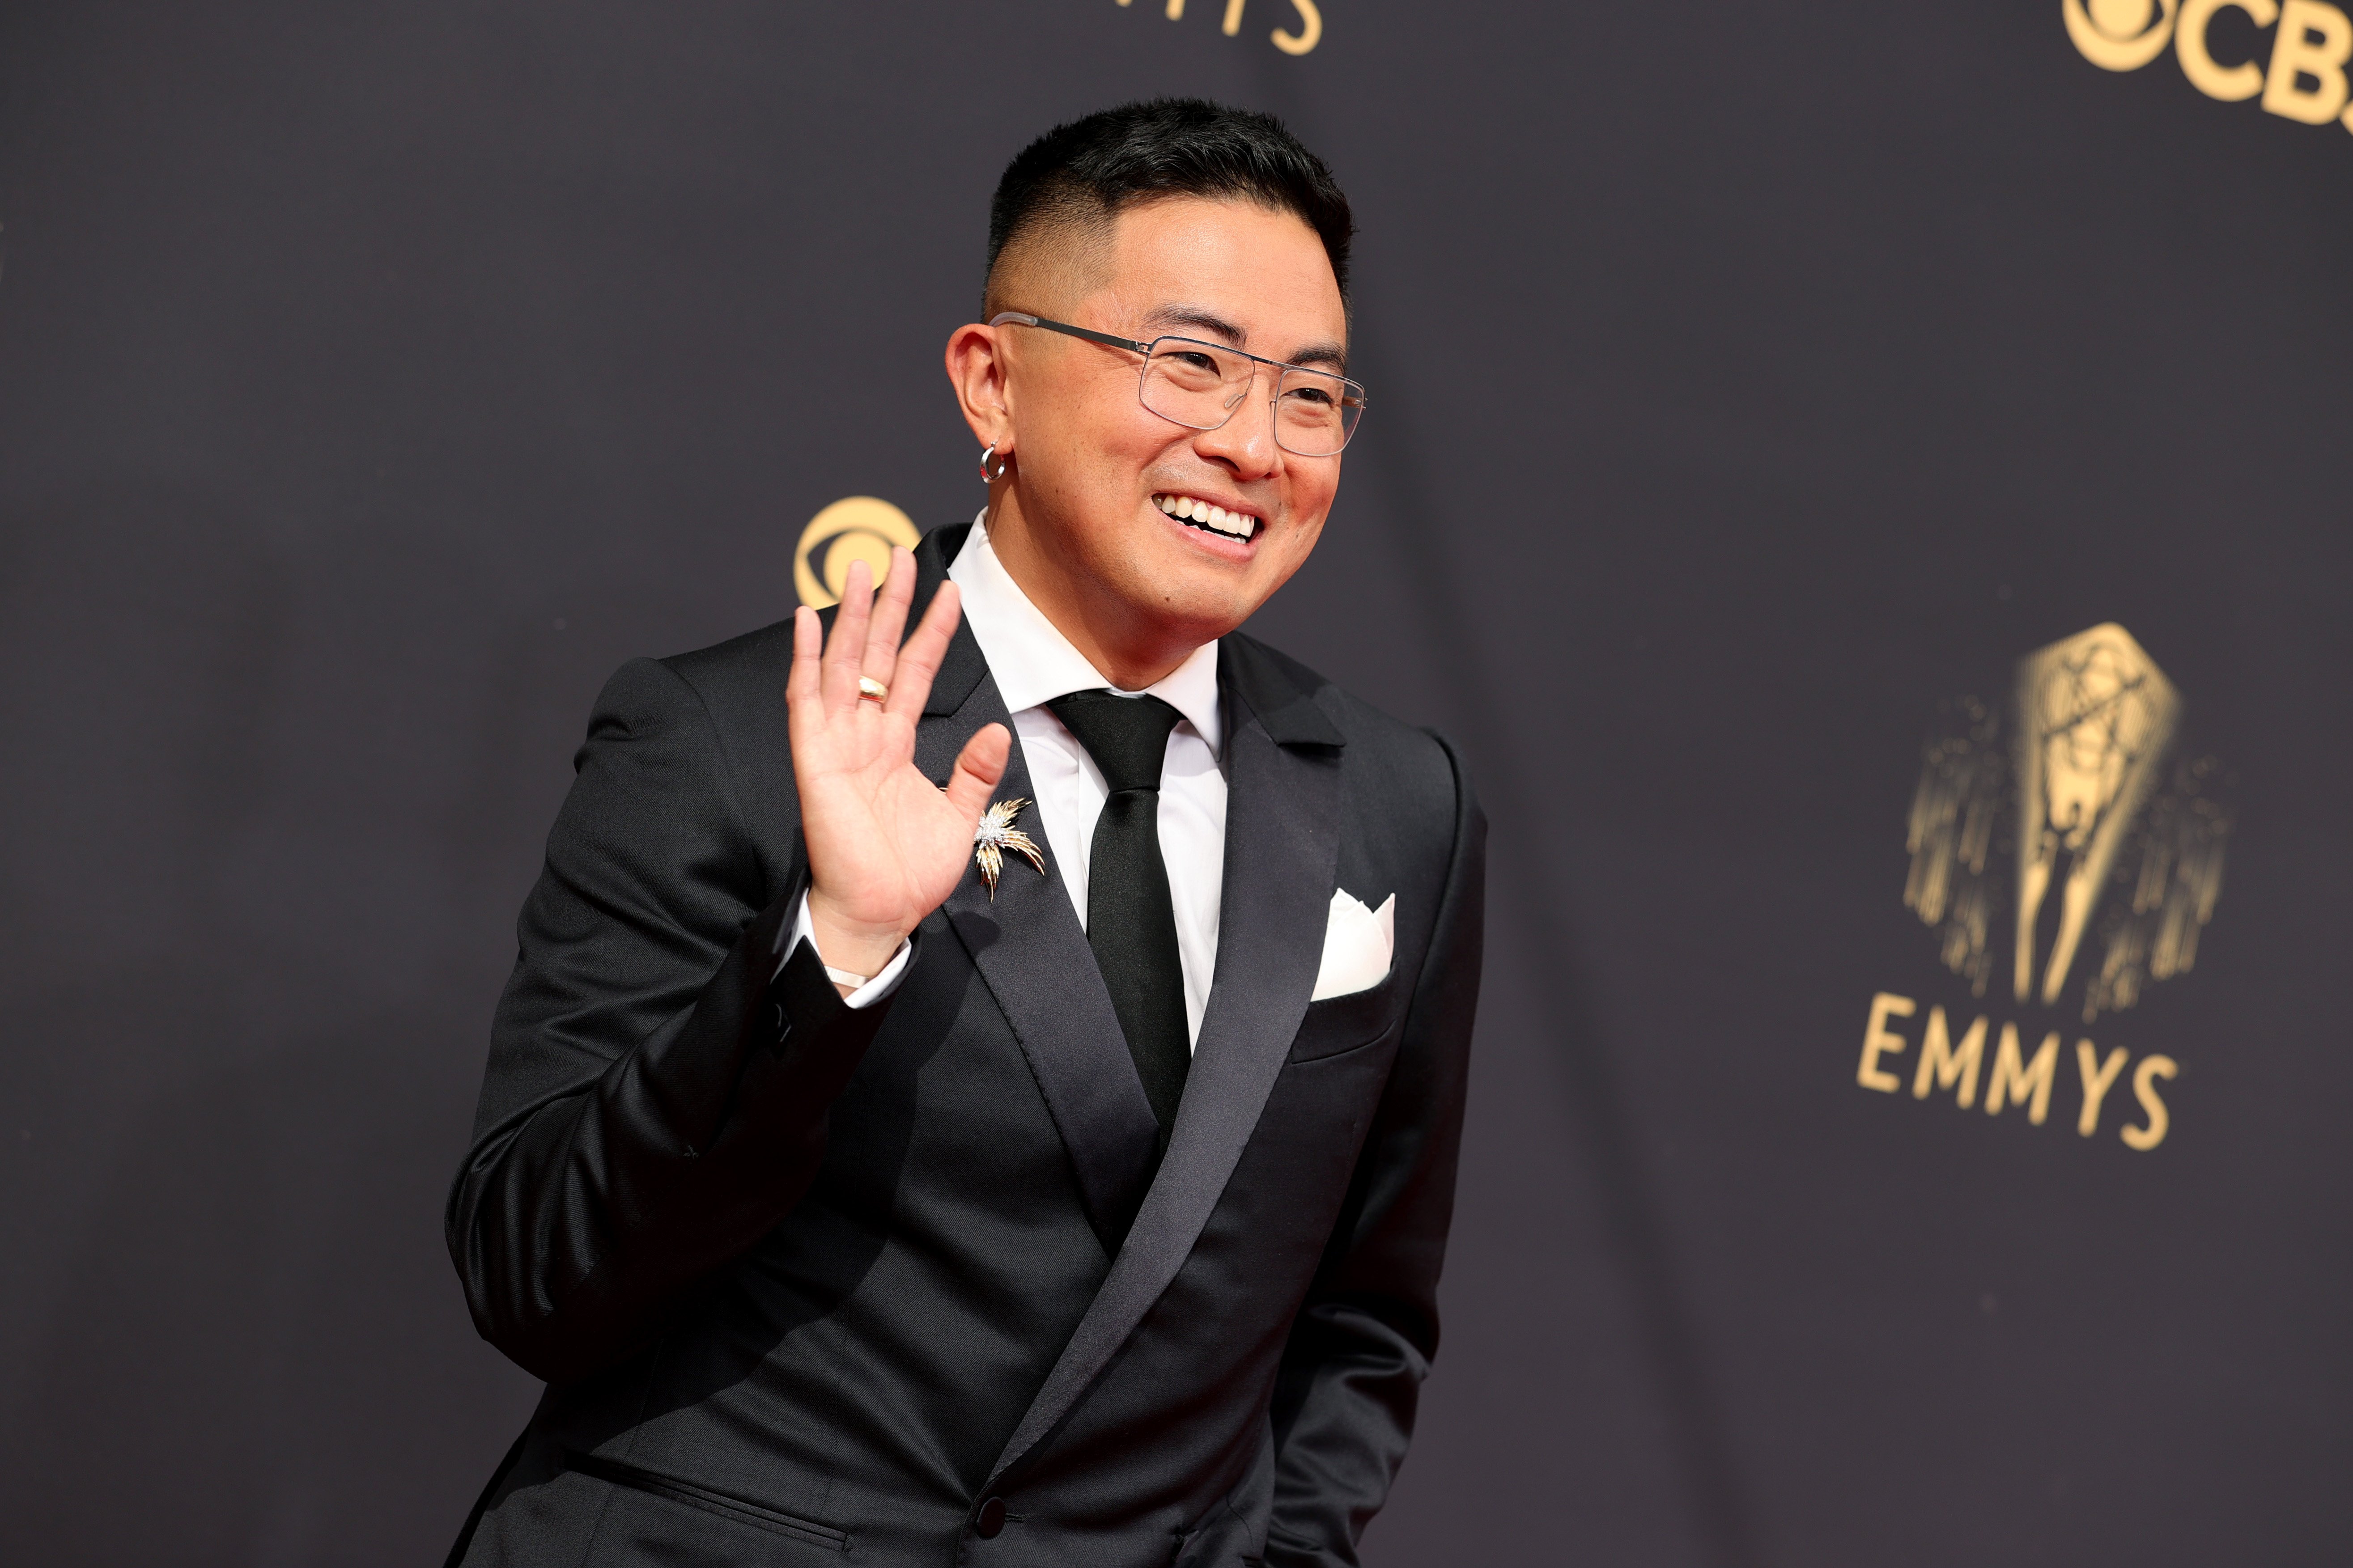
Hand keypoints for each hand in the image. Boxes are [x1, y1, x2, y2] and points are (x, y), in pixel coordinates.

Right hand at [788, 548, 1010, 989]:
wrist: (881, 914)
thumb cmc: (908, 874)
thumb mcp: (958, 816)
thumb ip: (973, 771)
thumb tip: (994, 728)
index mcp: (895, 745)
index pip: (915, 673)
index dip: (930, 632)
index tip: (950, 593)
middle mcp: (864, 736)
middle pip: (877, 656)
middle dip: (887, 606)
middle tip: (896, 555)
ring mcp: (836, 744)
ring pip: (844, 667)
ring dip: (849, 618)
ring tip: (859, 570)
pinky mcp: (814, 761)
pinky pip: (807, 701)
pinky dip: (807, 661)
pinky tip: (808, 620)